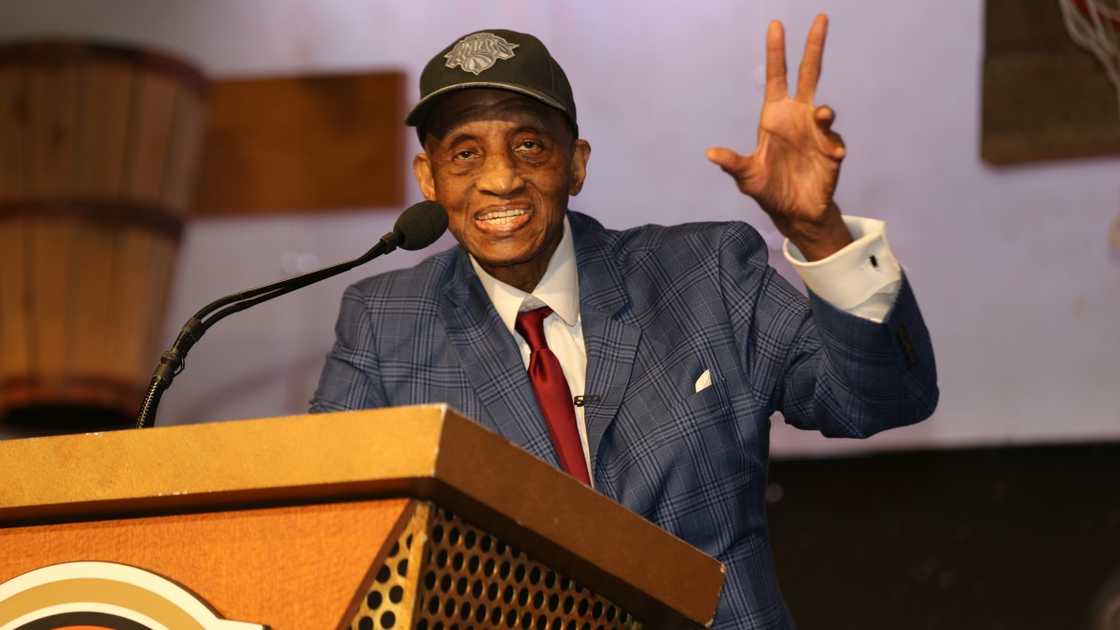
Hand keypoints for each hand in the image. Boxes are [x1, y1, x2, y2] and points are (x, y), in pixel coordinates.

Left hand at [706, 14, 851, 260]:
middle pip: (808, 74)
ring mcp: (816, 132)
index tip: (775, 25)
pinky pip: (835, 141)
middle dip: (814, 46)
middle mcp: (798, 118)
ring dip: (823, 112)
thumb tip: (710, 154)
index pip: (776, 77)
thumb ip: (733, 163)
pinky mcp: (832, 150)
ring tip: (821, 116)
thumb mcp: (747, 176)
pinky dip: (833, 145)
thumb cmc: (768, 189)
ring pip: (824, 109)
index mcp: (775, 116)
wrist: (795, 212)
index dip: (776, 52)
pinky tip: (832, 155)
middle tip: (820, 18)